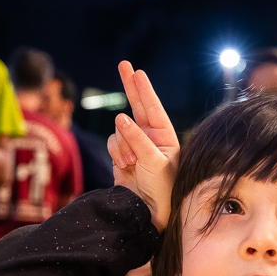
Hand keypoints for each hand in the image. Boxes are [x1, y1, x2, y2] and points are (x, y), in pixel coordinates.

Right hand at [107, 62, 178, 231]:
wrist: (149, 210)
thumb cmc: (162, 187)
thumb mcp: (154, 161)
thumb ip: (137, 139)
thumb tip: (120, 116)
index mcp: (164, 135)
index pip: (153, 107)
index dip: (144, 89)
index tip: (137, 72)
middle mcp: (149, 137)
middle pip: (137, 106)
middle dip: (130, 86)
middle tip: (124, 65)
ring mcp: (133, 145)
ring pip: (119, 130)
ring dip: (123, 144)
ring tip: (132, 162)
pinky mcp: (120, 155)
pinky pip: (112, 143)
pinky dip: (116, 152)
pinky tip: (125, 166)